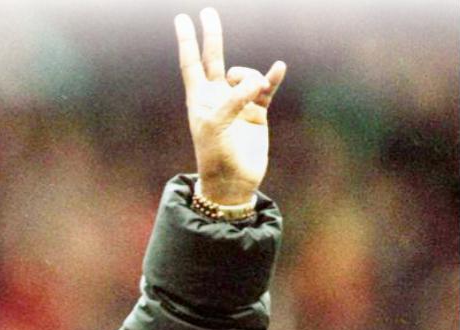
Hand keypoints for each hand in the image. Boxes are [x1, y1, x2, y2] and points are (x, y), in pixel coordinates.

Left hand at [174, 8, 285, 204]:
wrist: (234, 181)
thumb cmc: (216, 157)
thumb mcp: (217, 128)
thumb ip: (233, 101)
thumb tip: (255, 82)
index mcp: (199, 99)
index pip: (191, 63)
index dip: (187, 41)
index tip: (181, 18)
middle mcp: (217, 97)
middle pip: (214, 58)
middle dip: (212, 36)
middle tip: (208, 11)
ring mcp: (238, 102)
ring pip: (247, 73)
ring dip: (251, 76)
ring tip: (254, 93)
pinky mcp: (257, 112)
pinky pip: (267, 87)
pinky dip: (272, 77)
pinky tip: (278, 68)